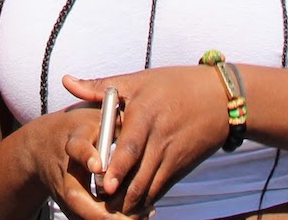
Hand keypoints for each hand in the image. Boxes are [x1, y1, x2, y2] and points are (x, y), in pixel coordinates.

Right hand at [15, 105, 144, 218]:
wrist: (42, 146)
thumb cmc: (76, 128)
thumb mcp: (94, 116)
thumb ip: (116, 121)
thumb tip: (142, 126)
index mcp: (72, 142)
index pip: (77, 149)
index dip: (87, 157)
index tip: (98, 166)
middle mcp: (65, 172)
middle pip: (75, 197)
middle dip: (102, 213)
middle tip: (131, 216)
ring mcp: (64, 193)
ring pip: (82, 216)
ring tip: (141, 217)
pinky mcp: (69, 207)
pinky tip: (135, 218)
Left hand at [64, 67, 229, 214]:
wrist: (221, 99)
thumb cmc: (174, 85)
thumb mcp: (137, 80)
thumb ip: (99, 86)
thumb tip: (67, 82)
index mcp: (145, 115)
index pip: (130, 146)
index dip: (118, 167)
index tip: (104, 184)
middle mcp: (160, 139)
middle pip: (139, 174)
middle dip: (121, 194)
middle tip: (102, 206)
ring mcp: (173, 156)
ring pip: (150, 186)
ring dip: (132, 202)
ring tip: (113, 213)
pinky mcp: (181, 167)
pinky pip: (162, 187)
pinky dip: (147, 199)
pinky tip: (133, 207)